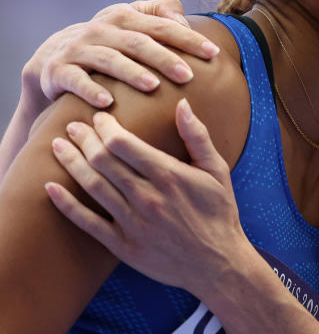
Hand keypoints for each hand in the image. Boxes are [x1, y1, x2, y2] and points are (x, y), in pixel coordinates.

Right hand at [21, 0, 219, 113]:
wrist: (52, 58)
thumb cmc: (108, 42)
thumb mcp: (131, 22)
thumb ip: (160, 14)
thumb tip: (184, 21)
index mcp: (124, 16)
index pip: (162, 26)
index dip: (188, 38)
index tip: (213, 53)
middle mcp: (101, 29)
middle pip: (138, 42)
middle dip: (164, 58)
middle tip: (188, 75)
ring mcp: (78, 49)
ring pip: (109, 60)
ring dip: (131, 73)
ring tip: (153, 86)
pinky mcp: (58, 71)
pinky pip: (75, 80)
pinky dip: (90, 90)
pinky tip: (108, 102)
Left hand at [45, 99, 245, 294]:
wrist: (217, 262)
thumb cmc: (219, 212)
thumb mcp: (217, 170)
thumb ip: (197, 136)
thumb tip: (182, 104)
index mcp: (169, 175)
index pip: (124, 144)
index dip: (106, 127)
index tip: (99, 117)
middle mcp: (147, 197)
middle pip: (104, 161)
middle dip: (84, 139)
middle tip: (72, 125)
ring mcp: (133, 223)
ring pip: (93, 186)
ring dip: (72, 163)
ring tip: (58, 146)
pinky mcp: (123, 245)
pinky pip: (88, 222)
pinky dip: (66, 205)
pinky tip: (51, 188)